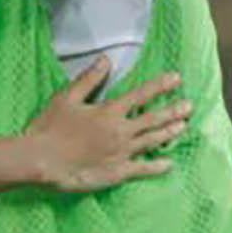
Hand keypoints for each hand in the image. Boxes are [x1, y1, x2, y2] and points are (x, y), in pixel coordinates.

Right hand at [21, 59, 188, 192]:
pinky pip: (142, 169)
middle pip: (153, 119)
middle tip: (189, 106)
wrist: (42, 161)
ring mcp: (121, 153)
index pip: (141, 95)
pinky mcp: (117, 172)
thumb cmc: (50, 128)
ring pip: (152, 141)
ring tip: (183, 127)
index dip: (160, 86)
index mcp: (110, 111)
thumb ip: (89, 79)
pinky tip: (169, 164)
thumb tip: (106, 60)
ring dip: (169, 133)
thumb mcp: (66, 98)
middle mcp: (121, 131)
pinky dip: (157, 166)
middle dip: (173, 110)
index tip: (176, 79)